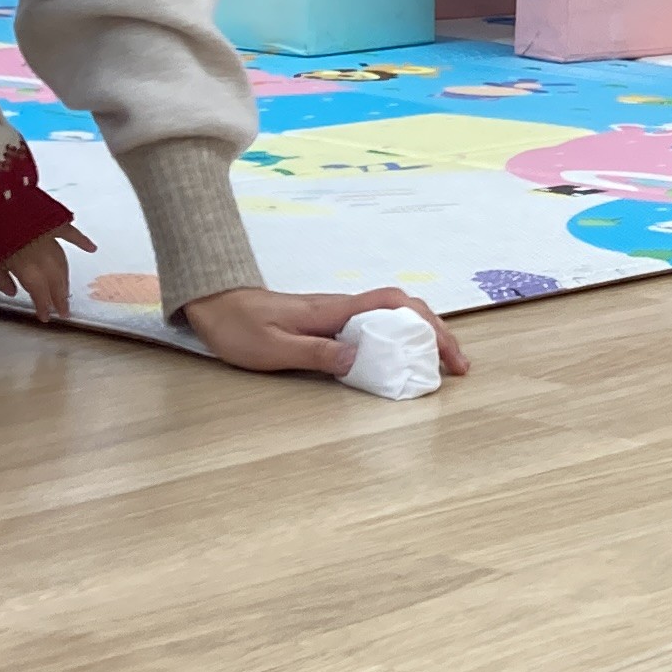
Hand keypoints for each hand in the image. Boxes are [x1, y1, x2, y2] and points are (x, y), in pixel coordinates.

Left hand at [0, 220, 94, 322]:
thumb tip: (12, 291)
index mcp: (25, 264)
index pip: (39, 291)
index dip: (43, 306)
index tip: (45, 318)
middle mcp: (41, 251)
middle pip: (54, 278)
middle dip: (59, 296)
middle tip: (63, 311)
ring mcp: (46, 233)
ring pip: (61, 260)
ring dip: (64, 276)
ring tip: (66, 289)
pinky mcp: (49, 217)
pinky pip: (68, 230)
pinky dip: (80, 240)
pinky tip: (91, 248)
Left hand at [174, 284, 473, 381]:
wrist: (214, 304)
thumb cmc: (239, 327)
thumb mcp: (272, 347)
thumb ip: (315, 354)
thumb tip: (358, 359)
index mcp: (335, 310)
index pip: (395, 305)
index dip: (428, 325)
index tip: (447, 354)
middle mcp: (343, 308)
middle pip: (405, 310)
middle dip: (437, 333)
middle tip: (457, 367)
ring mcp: (338, 315)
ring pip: (394, 318)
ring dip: (422, 338)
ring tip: (439, 366)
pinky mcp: (330, 324)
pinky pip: (376, 328)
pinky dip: (399, 341)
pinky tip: (400, 361)